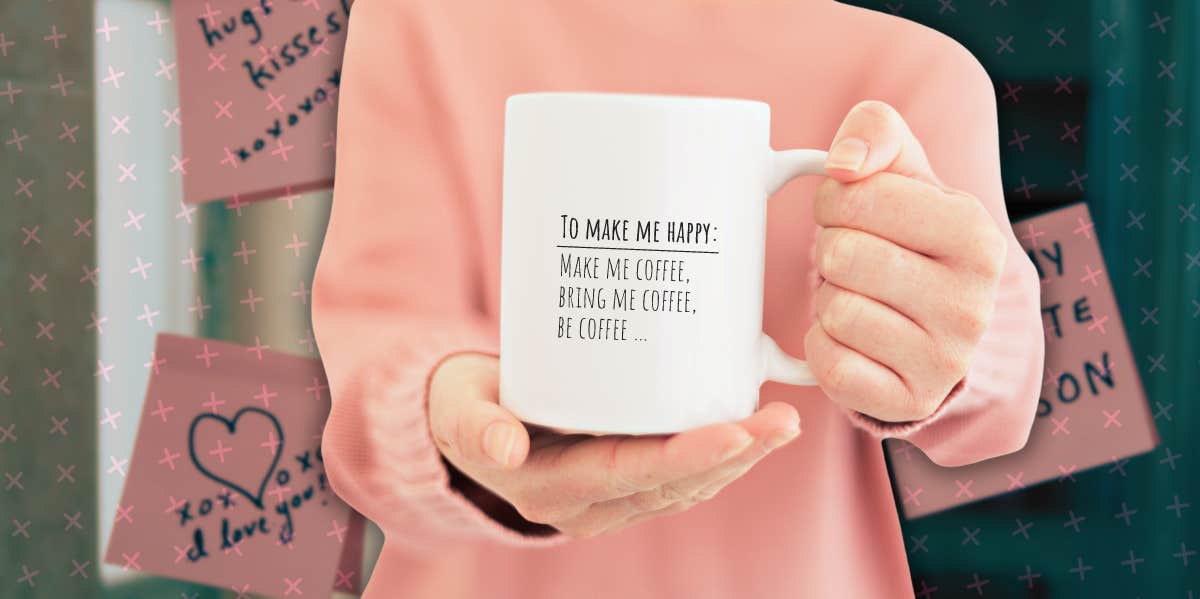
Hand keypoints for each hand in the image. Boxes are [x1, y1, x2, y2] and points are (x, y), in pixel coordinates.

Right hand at [427, 353, 800, 537]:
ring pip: (687, 485)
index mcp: (552, 488)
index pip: (633, 475)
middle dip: (735, 454)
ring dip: (739, 457)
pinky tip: (753, 428)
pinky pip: (680, 477)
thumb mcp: (457, 410)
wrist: (461, 423)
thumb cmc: (461, 406)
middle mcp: (588, 505)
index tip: (736, 430)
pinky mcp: (622, 480)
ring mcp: (609, 498)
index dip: (688, 456)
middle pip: (675, 484)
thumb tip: (504, 447)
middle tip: (784, 420)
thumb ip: (475, 425)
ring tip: (783, 421)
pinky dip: (720, 454)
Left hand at [807, 100, 1006, 422]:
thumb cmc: (910, 233)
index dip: (834, 200)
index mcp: (975, 234)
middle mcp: (971, 302)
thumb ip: (876, 130)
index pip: (856, 195)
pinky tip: (852, 338)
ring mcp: (944, 360)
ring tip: (860, 296)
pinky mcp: (908, 400)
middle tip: (854, 260)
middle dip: (830, 250)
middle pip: (841, 254)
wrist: (939, 322)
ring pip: (834, 311)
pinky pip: (828, 364)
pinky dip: (823, 346)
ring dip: (828, 299)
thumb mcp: (904, 169)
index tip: (852, 213)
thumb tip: (844, 161)